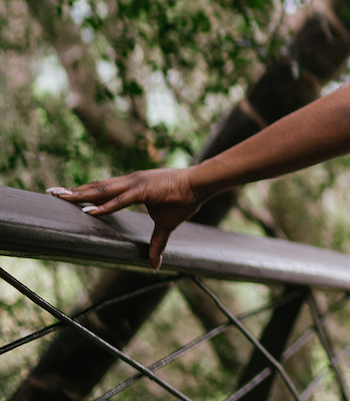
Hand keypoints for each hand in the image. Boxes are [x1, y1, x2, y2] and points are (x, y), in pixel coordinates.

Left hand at [49, 168, 205, 270]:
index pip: (103, 187)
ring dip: (81, 194)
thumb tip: (155, 265)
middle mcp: (130, 181)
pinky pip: (120, 200)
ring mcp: (135, 183)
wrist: (200, 184)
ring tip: (61, 197)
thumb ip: (157, 244)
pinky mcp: (144, 190)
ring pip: (102, 190)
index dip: (84, 191)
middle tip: (51, 192)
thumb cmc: (185, 200)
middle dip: (73, 190)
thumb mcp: (167, 224)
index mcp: (133, 185)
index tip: (65, 193)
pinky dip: (104, 206)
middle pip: (96, 186)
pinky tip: (88, 211)